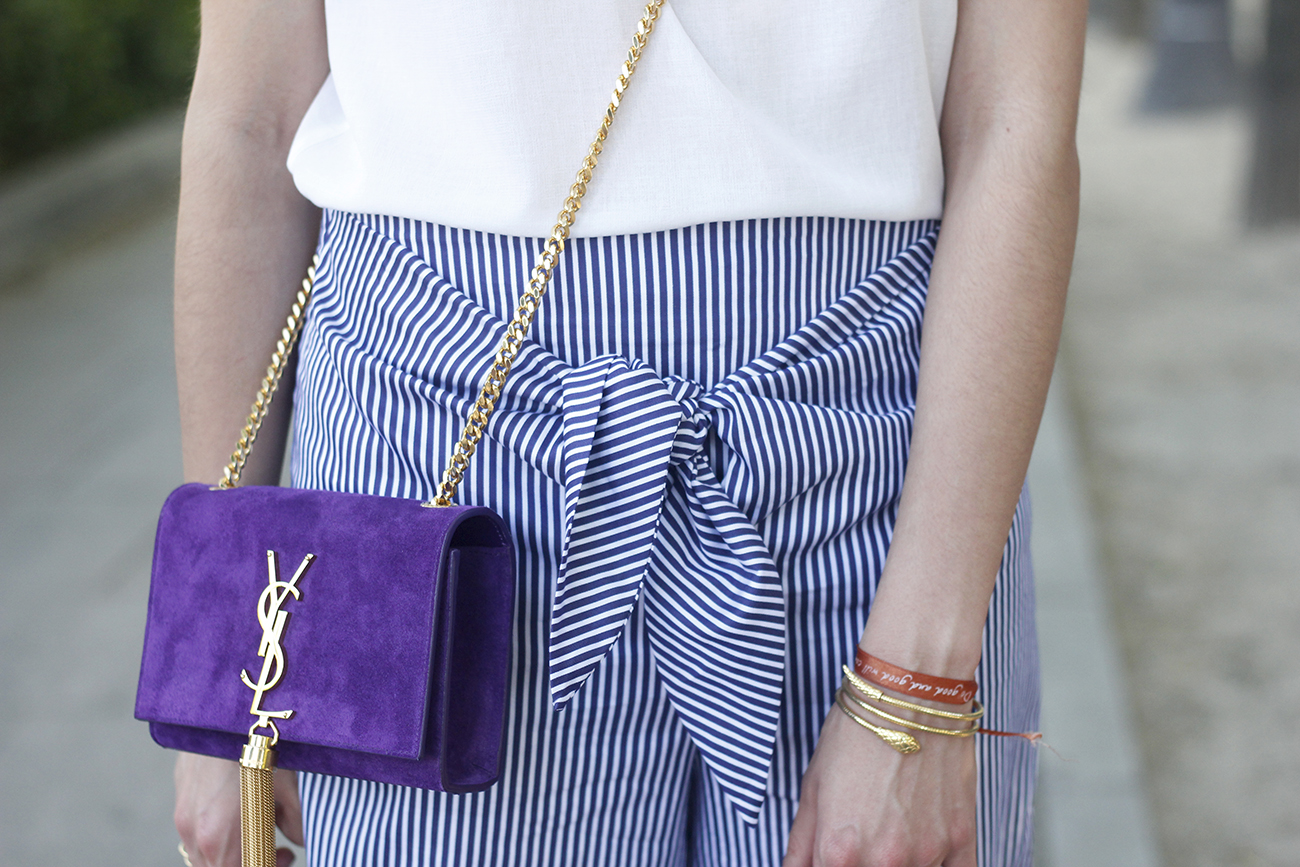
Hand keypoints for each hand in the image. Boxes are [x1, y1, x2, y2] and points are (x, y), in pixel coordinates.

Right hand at [174, 752, 302, 866]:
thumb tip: (299, 840)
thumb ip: (295, 823)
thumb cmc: (263, 745)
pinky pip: (195, 832)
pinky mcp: (180, 796)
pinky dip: (218, 835)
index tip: (285, 857)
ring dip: (232, 852)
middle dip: (249, 863)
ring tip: (261, 828)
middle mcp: (194, 832)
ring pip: (203, 856)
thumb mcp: (289, 788)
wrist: (228, 710)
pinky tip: (242, 810)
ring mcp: (183, 815)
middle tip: (278, 849)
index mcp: (221, 838)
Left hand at [784, 705, 976, 866]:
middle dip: (861, 861)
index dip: (828, 865)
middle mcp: (884, 862)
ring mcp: (927, 854)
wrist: (909, 695)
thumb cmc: (857, 733)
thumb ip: (800, 844)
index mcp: (839, 852)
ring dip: (899, 862)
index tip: (833, 853)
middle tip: (863, 834)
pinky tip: (923, 846)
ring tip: (891, 827)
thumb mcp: (812, 786)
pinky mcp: (961, 840)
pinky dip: (938, 866)